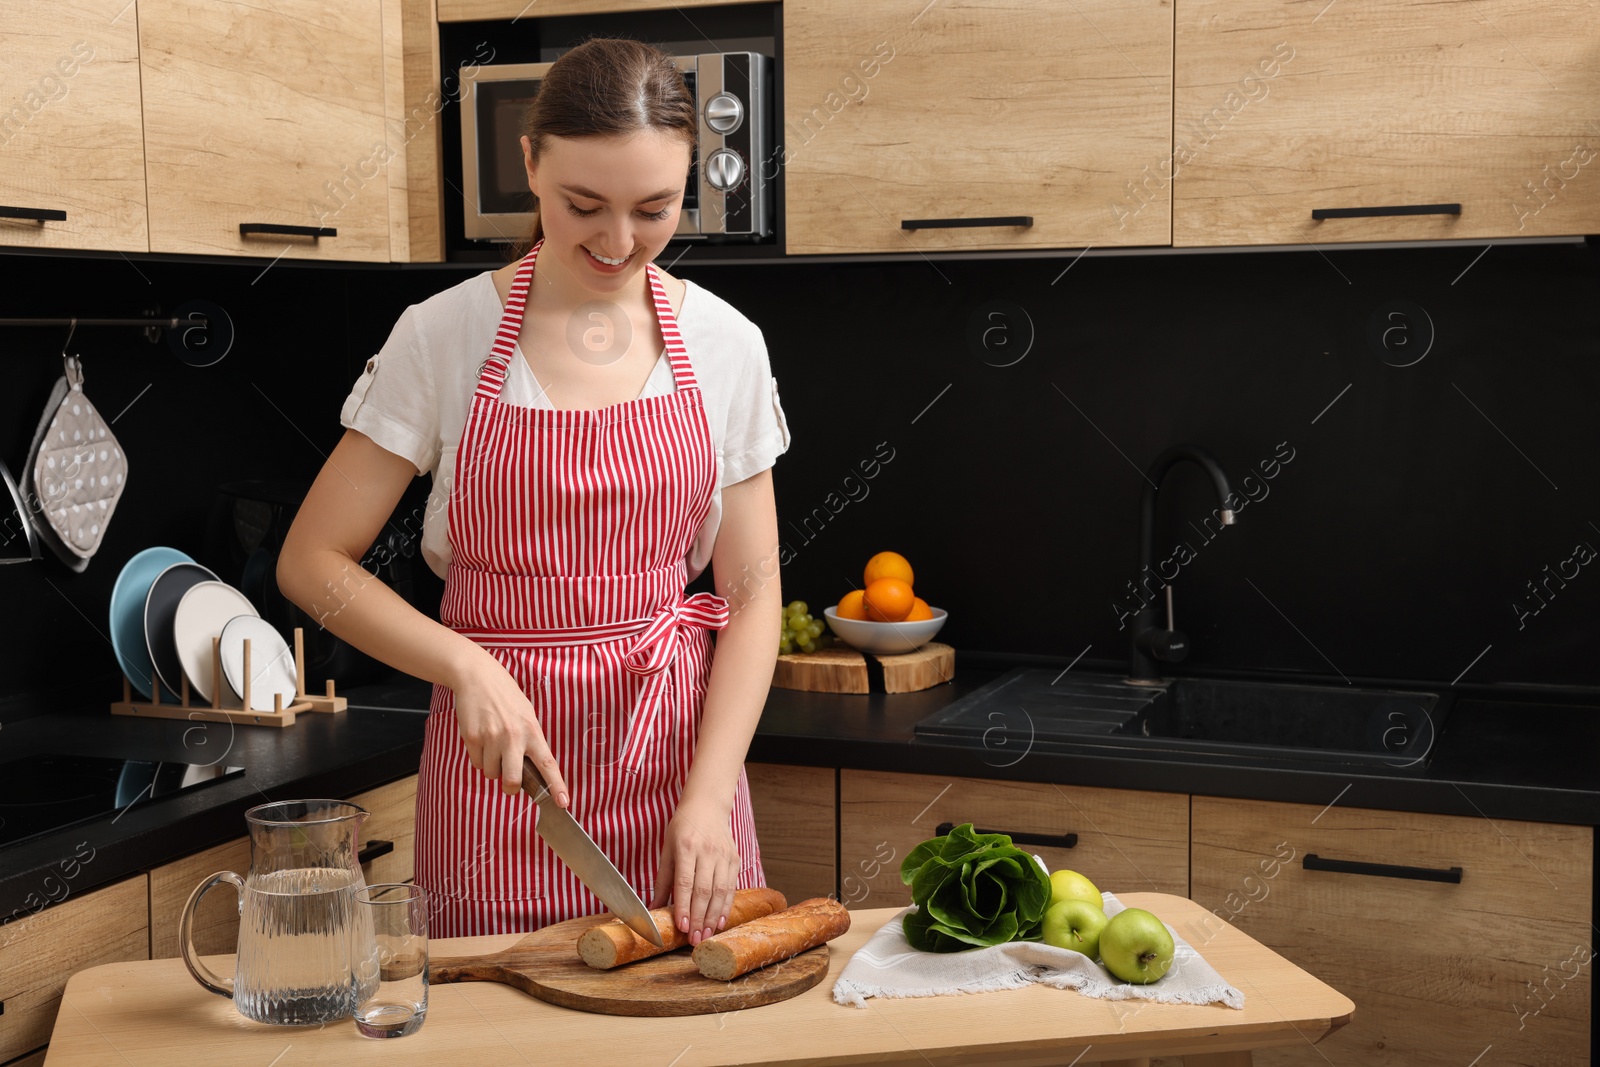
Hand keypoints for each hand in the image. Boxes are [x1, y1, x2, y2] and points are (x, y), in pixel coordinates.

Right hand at [449, 646, 568, 804]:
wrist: (478, 677)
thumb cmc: (506, 696)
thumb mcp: (527, 715)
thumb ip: (531, 740)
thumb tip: (532, 768)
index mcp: (532, 731)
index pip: (548, 764)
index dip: (556, 785)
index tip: (563, 802)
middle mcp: (513, 737)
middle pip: (512, 781)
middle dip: (510, 788)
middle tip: (509, 783)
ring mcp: (492, 738)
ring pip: (491, 774)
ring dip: (492, 768)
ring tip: (493, 746)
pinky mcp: (473, 738)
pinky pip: (476, 763)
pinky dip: (479, 758)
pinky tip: (482, 740)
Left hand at [651, 798, 738, 946]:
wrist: (707, 805)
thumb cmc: (682, 827)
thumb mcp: (667, 849)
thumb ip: (663, 880)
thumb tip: (655, 908)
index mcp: (686, 847)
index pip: (685, 882)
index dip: (684, 907)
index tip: (682, 927)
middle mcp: (707, 851)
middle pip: (704, 891)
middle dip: (699, 918)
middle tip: (694, 940)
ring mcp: (723, 855)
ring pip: (720, 892)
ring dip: (713, 917)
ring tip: (706, 935)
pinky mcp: (734, 859)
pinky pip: (731, 887)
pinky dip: (726, 906)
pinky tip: (720, 921)